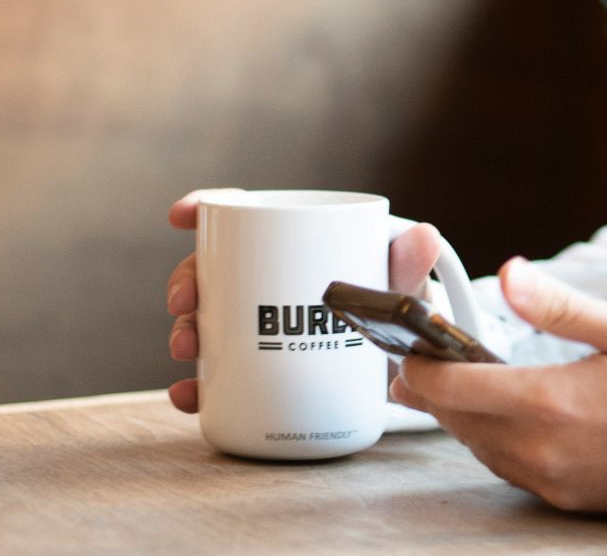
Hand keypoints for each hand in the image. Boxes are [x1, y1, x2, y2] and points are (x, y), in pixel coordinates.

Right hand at [164, 189, 443, 412]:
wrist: (409, 368)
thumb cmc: (402, 309)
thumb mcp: (404, 286)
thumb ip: (410, 264)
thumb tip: (423, 236)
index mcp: (296, 247)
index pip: (246, 220)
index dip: (208, 209)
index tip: (183, 214)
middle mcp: (268, 284)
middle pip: (214, 272)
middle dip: (187, 283)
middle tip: (185, 305)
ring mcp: (260, 328)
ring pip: (207, 322)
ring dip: (185, 332)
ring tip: (186, 349)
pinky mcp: (261, 372)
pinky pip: (219, 378)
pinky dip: (198, 387)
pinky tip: (188, 395)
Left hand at [391, 257, 606, 514]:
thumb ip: (557, 305)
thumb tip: (510, 273)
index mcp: (549, 401)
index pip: (453, 388)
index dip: (420, 368)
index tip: (409, 350)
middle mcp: (540, 448)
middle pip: (458, 421)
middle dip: (432, 392)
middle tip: (417, 368)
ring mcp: (550, 479)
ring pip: (479, 447)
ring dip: (462, 418)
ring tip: (453, 389)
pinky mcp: (564, 498)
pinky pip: (508, 468)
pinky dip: (492, 441)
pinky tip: (501, 420)